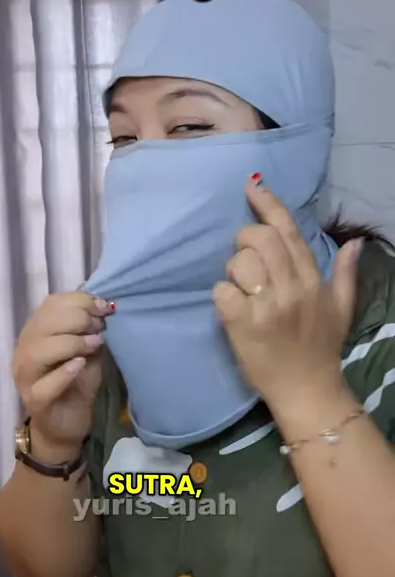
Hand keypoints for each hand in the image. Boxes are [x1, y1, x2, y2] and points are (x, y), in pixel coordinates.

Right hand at [12, 292, 113, 458]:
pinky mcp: (34, 400)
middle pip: (44, 323)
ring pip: (39, 350)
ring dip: (71, 342)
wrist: (70, 420)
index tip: (105, 307)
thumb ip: (88, 326)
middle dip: (77, 319)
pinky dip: (63, 372)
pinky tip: (80, 364)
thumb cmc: (78, 380)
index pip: (51, 304)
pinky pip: (45, 384)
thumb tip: (99, 301)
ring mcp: (25, 375)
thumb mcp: (87, 347)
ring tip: (95, 344)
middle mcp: (24, 349)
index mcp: (36, 331)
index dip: (80, 301)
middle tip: (100, 327)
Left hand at [213, 176, 363, 412]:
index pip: (288, 231)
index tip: (251, 185)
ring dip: (234, 271)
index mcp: (312, 280)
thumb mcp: (341, 308)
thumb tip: (356, 241)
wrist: (307, 390)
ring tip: (243, 290)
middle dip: (245, 238)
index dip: (268, 204)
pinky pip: (222, 292)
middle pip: (260, 239)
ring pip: (239, 263)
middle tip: (244, 256)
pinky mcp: (244, 324)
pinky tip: (231, 308)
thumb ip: (345, 273)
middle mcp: (291, 288)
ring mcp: (267, 306)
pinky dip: (222, 296)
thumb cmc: (320, 347)